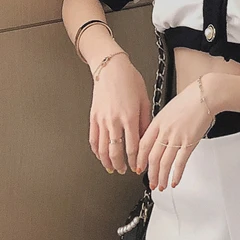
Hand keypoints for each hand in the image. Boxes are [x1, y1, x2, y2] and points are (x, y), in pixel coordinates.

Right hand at [88, 54, 151, 174]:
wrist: (111, 68)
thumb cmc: (129, 80)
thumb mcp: (144, 100)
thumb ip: (146, 121)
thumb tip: (147, 137)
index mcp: (129, 117)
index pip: (132, 147)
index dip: (135, 160)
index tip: (138, 167)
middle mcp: (114, 120)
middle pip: (115, 151)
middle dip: (121, 165)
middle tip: (125, 170)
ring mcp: (102, 120)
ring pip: (102, 149)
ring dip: (107, 162)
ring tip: (112, 168)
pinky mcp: (93, 117)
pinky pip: (93, 139)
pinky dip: (96, 151)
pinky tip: (100, 155)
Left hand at [136, 75, 216, 189]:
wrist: (205, 95)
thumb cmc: (190, 100)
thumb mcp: (168, 109)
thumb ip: (161, 124)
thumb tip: (157, 137)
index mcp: (157, 122)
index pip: (143, 145)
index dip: (139, 159)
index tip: (139, 167)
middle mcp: (165, 131)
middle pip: (152, 157)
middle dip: (150, 174)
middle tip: (150, 182)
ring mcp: (177, 137)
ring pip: (164, 163)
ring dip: (161, 177)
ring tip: (161, 186)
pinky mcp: (189, 142)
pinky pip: (180, 162)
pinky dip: (176, 174)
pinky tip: (175, 181)